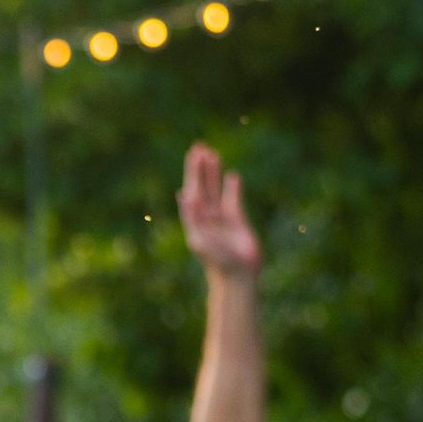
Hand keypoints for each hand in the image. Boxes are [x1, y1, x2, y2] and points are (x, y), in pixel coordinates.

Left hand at [177, 144, 261, 285]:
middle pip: (201, 185)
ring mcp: (221, 217)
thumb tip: (185, 194)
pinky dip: (232, 187)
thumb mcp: (200, 239)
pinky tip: (232, 175)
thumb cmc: (216, 260)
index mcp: (194, 219)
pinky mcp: (237, 220)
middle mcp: (206, 216)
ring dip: (214, 172)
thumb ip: (192, 218)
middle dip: (200, 167)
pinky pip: (233, 198)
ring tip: (213, 154)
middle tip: (200, 146)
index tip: (192, 155)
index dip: (191, 172)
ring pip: (216, 189)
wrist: (237, 274)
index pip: (191, 189)